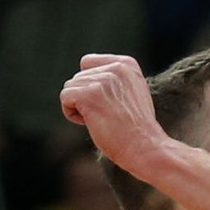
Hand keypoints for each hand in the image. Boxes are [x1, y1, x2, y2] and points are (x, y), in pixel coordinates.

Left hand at [60, 54, 167, 174]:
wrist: (145, 147)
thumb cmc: (137, 129)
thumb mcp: (133, 93)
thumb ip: (114, 80)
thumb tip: (89, 79)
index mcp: (127, 64)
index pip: (88, 63)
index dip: (90, 84)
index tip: (108, 103)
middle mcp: (115, 67)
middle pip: (78, 77)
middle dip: (85, 97)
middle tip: (108, 115)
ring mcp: (102, 80)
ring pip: (70, 87)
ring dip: (79, 107)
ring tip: (101, 119)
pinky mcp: (89, 95)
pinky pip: (65, 97)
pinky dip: (72, 114)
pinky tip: (90, 123)